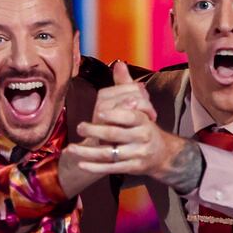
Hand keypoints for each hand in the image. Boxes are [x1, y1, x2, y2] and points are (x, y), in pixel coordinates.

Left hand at [68, 62, 202, 192]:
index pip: (129, 116)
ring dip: (89, 153)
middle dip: (96, 131)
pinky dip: (95, 168)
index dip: (115, 114)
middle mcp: (142, 137)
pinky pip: (111, 168)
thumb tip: (118, 64)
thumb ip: (126, 86)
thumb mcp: (140, 107)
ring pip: (110, 154)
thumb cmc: (144, 127)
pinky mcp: (132, 168)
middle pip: (116, 134)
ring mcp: (137, 154)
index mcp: (143, 120)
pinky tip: (81, 164)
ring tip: (71, 150)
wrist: (162, 154)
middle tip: (80, 127)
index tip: (99, 111)